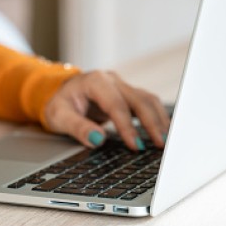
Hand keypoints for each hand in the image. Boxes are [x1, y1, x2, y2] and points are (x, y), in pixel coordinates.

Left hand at [44, 71, 169, 149]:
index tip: (135, 145)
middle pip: (138, 100)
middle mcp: (112, 80)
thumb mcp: (60, 116)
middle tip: (160, 144)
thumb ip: (78, 127)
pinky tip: (163, 131)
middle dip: (151, 123)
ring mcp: (121, 86)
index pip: (116, 104)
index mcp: (95, 81)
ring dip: (158, 119)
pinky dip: (157, 117)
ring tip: (165, 140)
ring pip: (147, 100)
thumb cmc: (59, 103)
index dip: (127, 126)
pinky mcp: (127, 94)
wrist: (59, 93)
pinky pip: (146, 103)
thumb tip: (98, 139)